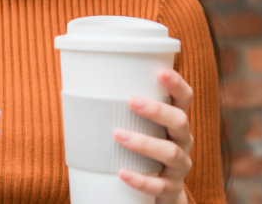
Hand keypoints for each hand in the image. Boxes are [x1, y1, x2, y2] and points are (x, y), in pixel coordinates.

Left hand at [113, 68, 192, 203]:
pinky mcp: (171, 189)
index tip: (160, 71)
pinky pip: (158, 186)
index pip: (184, 99)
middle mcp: (182, 141)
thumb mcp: (140, 129)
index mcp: (175, 122)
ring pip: (170, 152)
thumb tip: (77, 89)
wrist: (159, 191)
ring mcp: (179, 166)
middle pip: (180, 122)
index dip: (176, 84)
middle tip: (131, 101)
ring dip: (144, 143)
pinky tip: (122, 173)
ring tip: (118, 134)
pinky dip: (140, 179)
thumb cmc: (142, 151)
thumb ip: (122, 111)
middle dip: (157, 110)